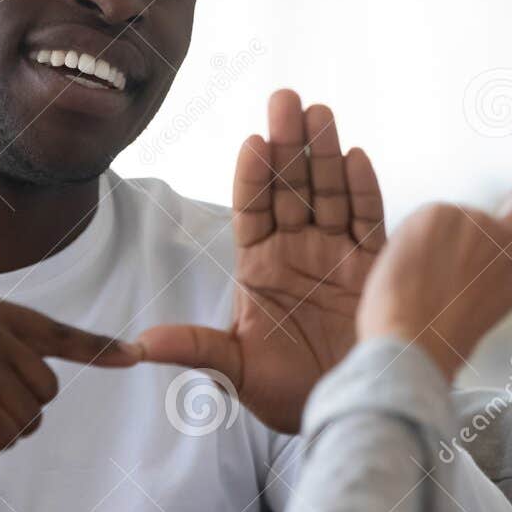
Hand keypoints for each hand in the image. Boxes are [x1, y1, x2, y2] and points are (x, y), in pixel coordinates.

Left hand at [135, 90, 383, 432]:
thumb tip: (137, 345)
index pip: (251, 210)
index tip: (252, 142)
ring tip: (319, 113)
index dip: (252, 176)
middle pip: (291, 188)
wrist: (349, 412)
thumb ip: (196, 349)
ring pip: (329, 193)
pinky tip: (356, 157)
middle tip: (285, 100)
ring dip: (324, 153)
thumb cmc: (286, 394)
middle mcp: (297, 251)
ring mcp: (336, 254)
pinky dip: (364, 189)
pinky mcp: (373, 267)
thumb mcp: (235, 371)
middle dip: (289, 144)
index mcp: (259, 267)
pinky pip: (369, 220)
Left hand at [355, 132, 511, 381]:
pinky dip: (409, 245)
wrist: (414, 347)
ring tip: (420, 286)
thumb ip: (487, 263)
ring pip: (451, 222)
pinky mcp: (444, 212)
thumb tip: (475, 230)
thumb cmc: (435, 340)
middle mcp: (511, 242)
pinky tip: (409, 272)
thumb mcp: (480, 302)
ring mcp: (479, 224)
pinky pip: (422, 222)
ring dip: (431, 247)